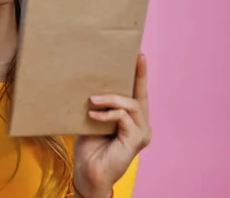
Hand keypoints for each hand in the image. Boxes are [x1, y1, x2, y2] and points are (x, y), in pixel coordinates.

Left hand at [73, 53, 151, 197]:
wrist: (88, 174)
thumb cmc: (89, 149)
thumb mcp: (92, 121)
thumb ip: (98, 106)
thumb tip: (90, 86)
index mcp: (132, 120)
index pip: (137, 94)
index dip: (139, 75)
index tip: (138, 55)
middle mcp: (142, 126)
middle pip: (140, 95)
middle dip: (137, 76)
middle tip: (133, 58)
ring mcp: (142, 133)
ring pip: (131, 104)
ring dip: (111, 99)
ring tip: (92, 100)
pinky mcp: (137, 140)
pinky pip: (124, 117)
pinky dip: (108, 114)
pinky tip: (93, 115)